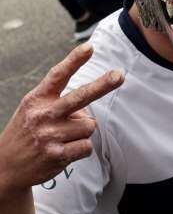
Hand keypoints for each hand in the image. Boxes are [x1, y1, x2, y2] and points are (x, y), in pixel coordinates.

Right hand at [0, 45, 123, 194]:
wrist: (6, 166)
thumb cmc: (28, 133)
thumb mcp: (33, 110)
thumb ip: (57, 103)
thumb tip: (89, 111)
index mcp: (37, 99)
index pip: (58, 75)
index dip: (74, 60)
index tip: (89, 47)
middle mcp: (43, 114)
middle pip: (80, 96)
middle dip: (102, 85)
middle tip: (120, 75)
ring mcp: (50, 135)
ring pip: (89, 125)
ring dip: (82, 132)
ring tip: (63, 138)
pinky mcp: (56, 154)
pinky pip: (86, 146)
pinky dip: (81, 149)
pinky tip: (65, 151)